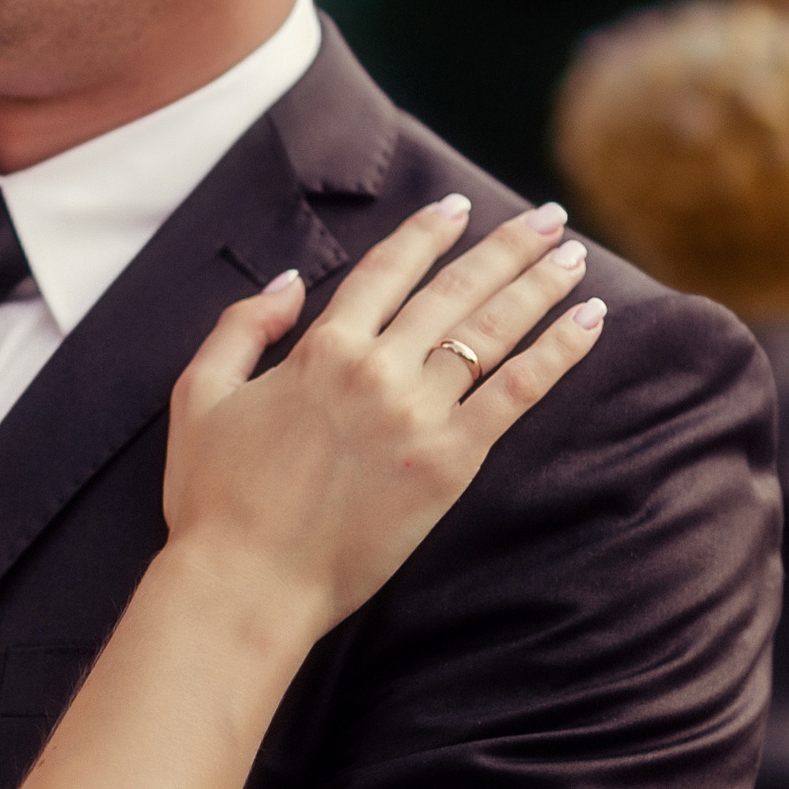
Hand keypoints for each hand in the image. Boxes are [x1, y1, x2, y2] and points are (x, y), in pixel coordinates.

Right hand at [161, 194, 603, 642]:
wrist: (247, 581)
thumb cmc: (212, 496)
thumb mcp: (200, 394)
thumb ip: (242, 327)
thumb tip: (291, 281)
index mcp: (320, 349)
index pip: (387, 270)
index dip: (426, 233)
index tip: (457, 207)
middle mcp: (377, 369)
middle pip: (454, 291)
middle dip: (505, 248)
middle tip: (545, 218)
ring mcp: (419, 415)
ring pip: (492, 332)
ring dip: (538, 287)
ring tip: (572, 257)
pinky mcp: (450, 464)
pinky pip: (517, 394)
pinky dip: (557, 354)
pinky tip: (588, 323)